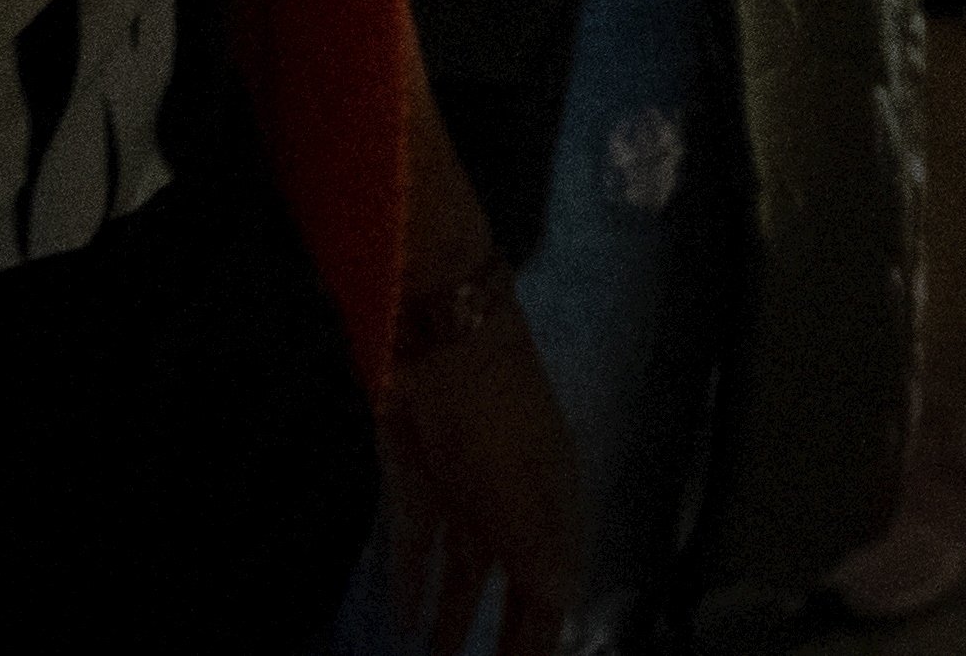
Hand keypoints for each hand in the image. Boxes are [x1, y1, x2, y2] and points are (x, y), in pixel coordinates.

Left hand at [371, 286, 584, 650]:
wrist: (441, 339)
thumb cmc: (496, 416)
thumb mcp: (525, 492)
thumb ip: (541, 554)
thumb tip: (563, 606)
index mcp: (553, 503)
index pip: (553, 586)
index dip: (541, 634)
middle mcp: (514, 502)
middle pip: (512, 581)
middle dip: (504, 631)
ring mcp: (466, 492)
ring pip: (465, 569)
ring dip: (454, 616)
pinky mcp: (420, 481)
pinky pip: (420, 544)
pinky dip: (413, 581)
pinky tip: (402, 616)